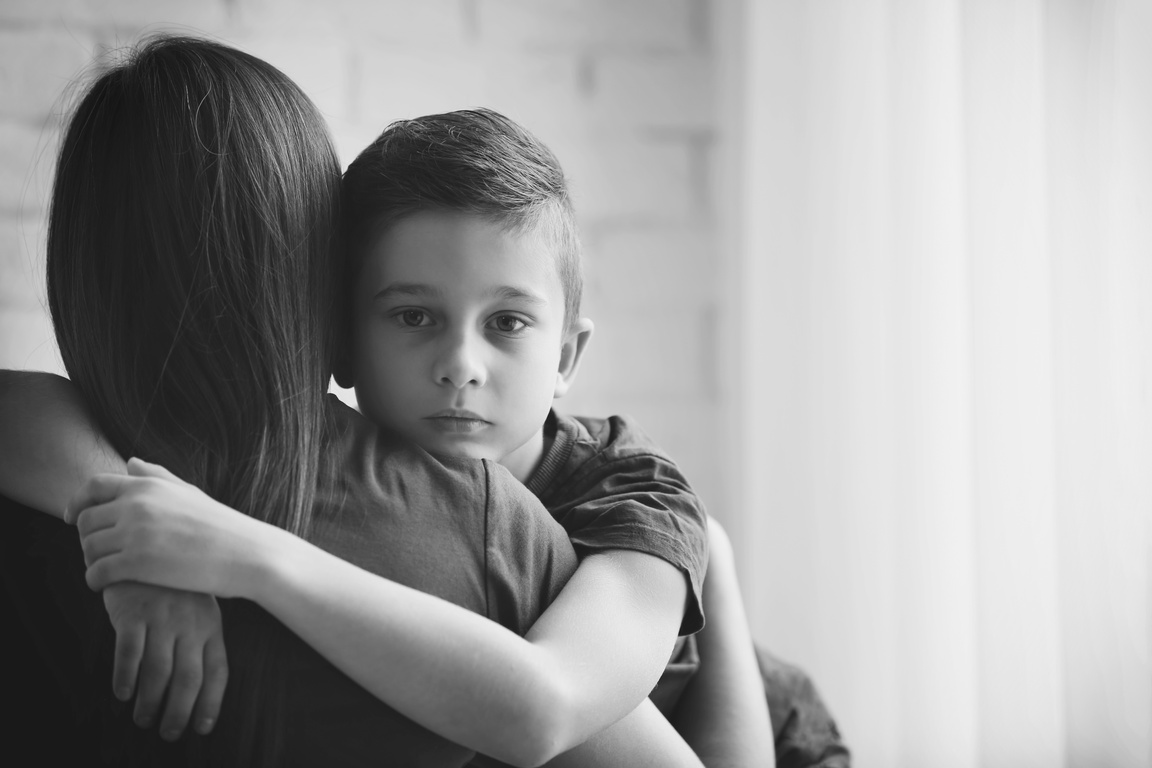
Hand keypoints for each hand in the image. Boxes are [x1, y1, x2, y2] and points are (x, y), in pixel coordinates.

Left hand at [66, 457, 265, 597]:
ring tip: (104, 571)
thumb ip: (157, 477)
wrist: (246, 554)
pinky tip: (105, 587)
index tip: (73, 518)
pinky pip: (95, 573)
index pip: (93, 486)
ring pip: (88, 548)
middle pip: (85, 520)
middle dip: (86, 538)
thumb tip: (130, 463)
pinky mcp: (136, 563)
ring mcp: (135, 533)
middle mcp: (136, 505)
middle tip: (99, 553)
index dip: (76, 502)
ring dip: (90, 561)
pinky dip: (94, 581)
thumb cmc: (221, 526)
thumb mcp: (188, 493)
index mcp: (147, 486)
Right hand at [102, 582, 227, 739]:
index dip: (211, 703)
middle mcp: (190, 624)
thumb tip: (199, 688)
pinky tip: (122, 694)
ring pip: (158, 672)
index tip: (202, 727)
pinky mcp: (133, 612)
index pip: (217, 671)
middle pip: (188, 679)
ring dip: (149, 702)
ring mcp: (161, 617)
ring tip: (143, 719)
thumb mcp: (199, 608)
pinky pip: (129, 652)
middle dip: (179, 712)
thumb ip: (201, 641)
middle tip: (169, 733)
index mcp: (211, 626)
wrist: (147, 548)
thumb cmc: (175, 587)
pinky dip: (125, 677)